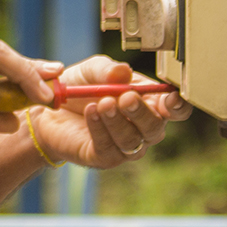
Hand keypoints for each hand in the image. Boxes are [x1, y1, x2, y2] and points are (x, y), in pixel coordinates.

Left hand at [29, 56, 192, 168]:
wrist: (49, 110)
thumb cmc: (79, 88)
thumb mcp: (91, 71)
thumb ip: (107, 69)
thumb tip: (123, 72)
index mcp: (149, 102)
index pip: (175, 109)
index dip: (178, 106)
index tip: (170, 99)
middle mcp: (143, 127)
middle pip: (156, 128)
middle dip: (142, 112)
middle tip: (125, 98)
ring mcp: (126, 145)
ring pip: (133, 140)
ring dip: (118, 121)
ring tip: (102, 103)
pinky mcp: (105, 157)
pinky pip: (109, 148)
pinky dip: (100, 129)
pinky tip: (91, 112)